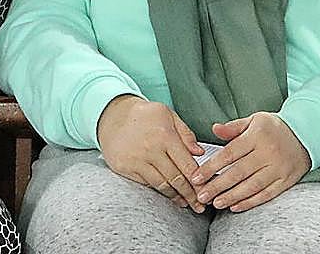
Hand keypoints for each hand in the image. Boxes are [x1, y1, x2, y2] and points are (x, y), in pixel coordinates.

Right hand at [97, 94, 206, 211]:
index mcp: (165, 135)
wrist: (111, 115)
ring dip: (176, 197)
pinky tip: (168, 195)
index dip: (199, 181)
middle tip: (200, 205)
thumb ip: (186, 134)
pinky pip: (147, 184)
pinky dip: (159, 191)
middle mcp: (151, 149)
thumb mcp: (167, 114)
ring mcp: (136, 160)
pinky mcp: (125, 167)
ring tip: (186, 203)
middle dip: (191, 195)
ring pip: (162, 185)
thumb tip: (200, 153)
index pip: (187, 165)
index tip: (207, 190)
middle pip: (176, 179)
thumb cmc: (144, 115)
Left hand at [190, 112, 310, 211]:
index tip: (197, 177)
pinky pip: (266, 194)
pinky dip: (250, 202)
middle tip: (201, 195)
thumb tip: (214, 129)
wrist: (306, 135)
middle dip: (217, 186)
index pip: (229, 154)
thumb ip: (233, 127)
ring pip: (252, 186)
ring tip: (216, 203)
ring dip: (232, 196)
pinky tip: (236, 206)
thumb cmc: (274, 127)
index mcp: (257, 136)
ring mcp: (278, 169)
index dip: (211, 167)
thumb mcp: (254, 120)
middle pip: (238, 173)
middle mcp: (268, 153)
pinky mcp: (286, 181)